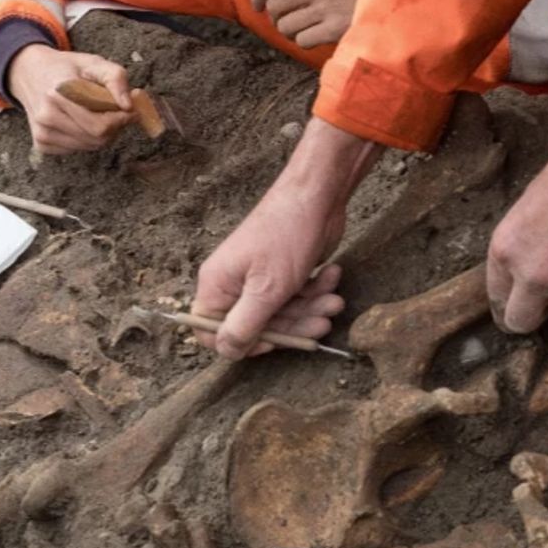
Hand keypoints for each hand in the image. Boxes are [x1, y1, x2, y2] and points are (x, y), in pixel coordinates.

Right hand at [7, 45, 133, 154]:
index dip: (122, 119)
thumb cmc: (67, 68)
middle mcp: (47, 115)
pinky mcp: (41, 144)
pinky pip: (78, 149)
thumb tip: (128, 105)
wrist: (29, 73)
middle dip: (115, 126)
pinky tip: (81, 121)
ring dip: (103, 134)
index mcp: (60, 92)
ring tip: (98, 113)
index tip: (131, 109)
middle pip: (98, 138)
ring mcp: (42, 132)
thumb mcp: (94, 62)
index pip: (101, 124)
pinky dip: (87, 139)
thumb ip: (116, 79)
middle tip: (117, 111)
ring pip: (91, 146)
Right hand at [193, 118, 379, 357]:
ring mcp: (259, 276)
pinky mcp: (283, 271)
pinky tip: (332, 277)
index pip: (213, 332)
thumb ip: (244, 326)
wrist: (318, 195)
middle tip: (323, 322)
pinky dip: (316, 291)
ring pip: (283, 313)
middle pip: (258, 326)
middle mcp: (233, 283)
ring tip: (334, 301)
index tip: (272, 341)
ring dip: (311, 309)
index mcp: (217, 285)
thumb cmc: (286, 236)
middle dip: (294, 326)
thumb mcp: (266, 291)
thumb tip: (225, 351)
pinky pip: (296, 296)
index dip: (244, 343)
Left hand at [252, 0, 362, 47]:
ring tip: (310, 29)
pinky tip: (321, 36)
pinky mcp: (332, 28)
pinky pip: (302, 40)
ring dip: (294, 33)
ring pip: (286, 27)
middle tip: (294, 21)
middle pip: (274, 8)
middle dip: (280, 19)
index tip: (257, 5)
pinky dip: (308, 43)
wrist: (392, 2)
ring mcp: (324, 7)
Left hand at [487, 135, 547, 332]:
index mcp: (505, 251)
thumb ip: (523, 245)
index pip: (497, 296)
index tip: (516, 305)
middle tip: (546, 308)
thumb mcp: (527, 208)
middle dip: (533, 316)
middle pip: (521, 322)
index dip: (508, 302)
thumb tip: (527, 265)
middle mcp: (531, 276)